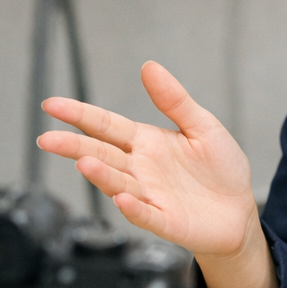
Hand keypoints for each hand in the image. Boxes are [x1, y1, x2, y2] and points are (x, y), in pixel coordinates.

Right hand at [39, 61, 254, 254]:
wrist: (239, 211)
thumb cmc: (220, 168)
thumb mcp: (202, 126)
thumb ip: (175, 100)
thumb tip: (148, 66)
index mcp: (146, 143)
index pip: (106, 126)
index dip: (79, 115)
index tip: (51, 105)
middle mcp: (140, 169)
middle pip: (101, 154)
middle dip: (74, 147)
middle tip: (47, 139)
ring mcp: (150, 196)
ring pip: (118, 184)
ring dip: (101, 175)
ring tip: (84, 163)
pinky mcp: (166, 221)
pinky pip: (146, 215)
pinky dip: (133, 208)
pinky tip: (122, 199)